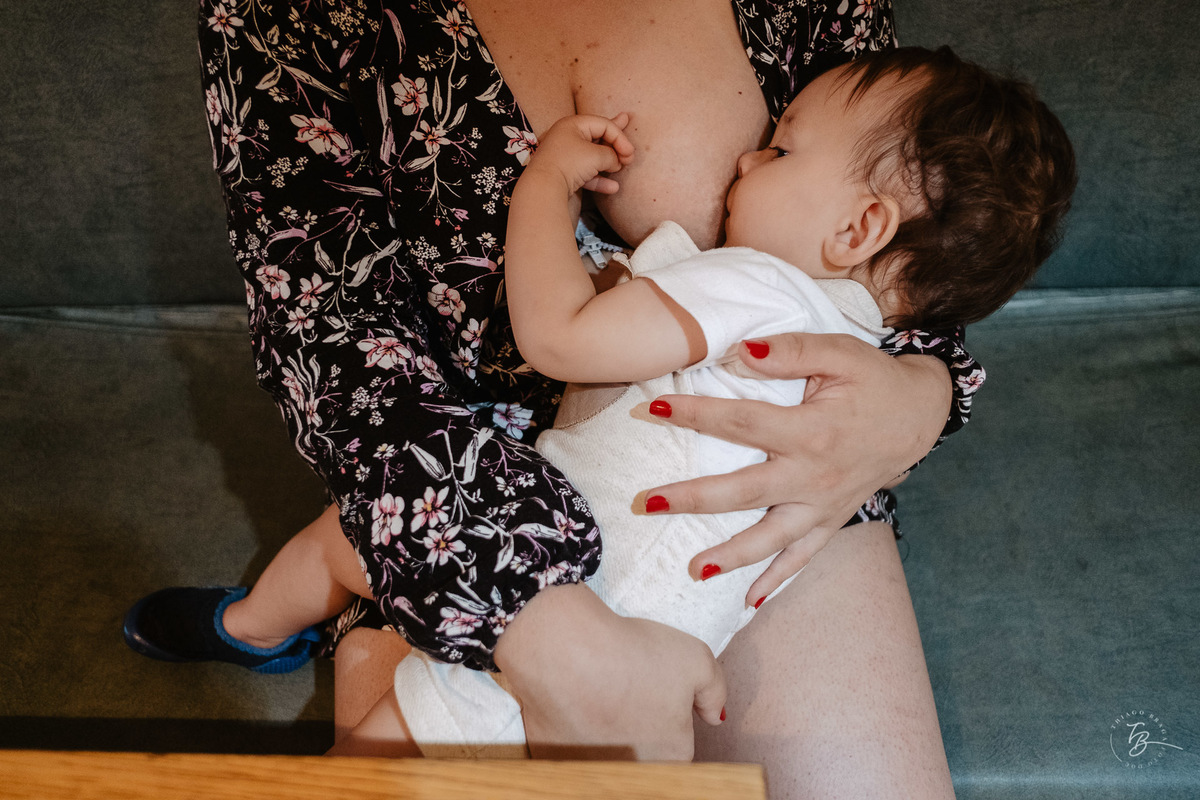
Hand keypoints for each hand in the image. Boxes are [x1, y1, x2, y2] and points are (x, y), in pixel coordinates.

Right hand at [494, 583, 725, 759]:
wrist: (565, 648)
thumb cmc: (632, 654)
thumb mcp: (696, 659)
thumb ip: (715, 691)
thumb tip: (714, 716)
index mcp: (672, 757)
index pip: (678, 751)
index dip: (668, 723)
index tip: (654, 700)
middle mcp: (634, 772)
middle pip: (643, 758)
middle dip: (637, 732)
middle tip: (626, 695)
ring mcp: (590, 770)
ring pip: (605, 757)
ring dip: (604, 734)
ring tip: (598, 696)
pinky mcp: (552, 759)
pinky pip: (568, 750)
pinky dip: (570, 730)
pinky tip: (571, 702)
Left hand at [524, 113, 634, 195]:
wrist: (544, 187)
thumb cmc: (569, 164)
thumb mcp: (597, 155)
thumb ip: (612, 154)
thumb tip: (617, 161)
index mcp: (573, 124)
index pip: (603, 125)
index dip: (620, 137)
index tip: (630, 153)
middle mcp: (567, 137)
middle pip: (598, 138)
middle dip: (615, 147)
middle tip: (630, 153)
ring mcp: (565, 156)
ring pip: (592, 157)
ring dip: (608, 163)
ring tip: (622, 168)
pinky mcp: (564, 173)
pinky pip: (585, 174)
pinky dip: (598, 180)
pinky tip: (613, 188)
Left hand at [642, 332, 950, 605]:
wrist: (922, 415)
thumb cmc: (874, 379)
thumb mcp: (839, 352)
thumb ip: (790, 352)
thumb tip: (739, 353)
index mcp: (811, 431)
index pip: (741, 422)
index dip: (695, 414)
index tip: (653, 407)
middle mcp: (814, 476)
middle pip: (744, 492)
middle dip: (692, 499)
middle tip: (648, 503)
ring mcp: (823, 505)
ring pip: (771, 538)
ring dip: (731, 556)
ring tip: (692, 570)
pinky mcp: (831, 520)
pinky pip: (803, 557)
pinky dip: (777, 581)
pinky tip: (749, 602)